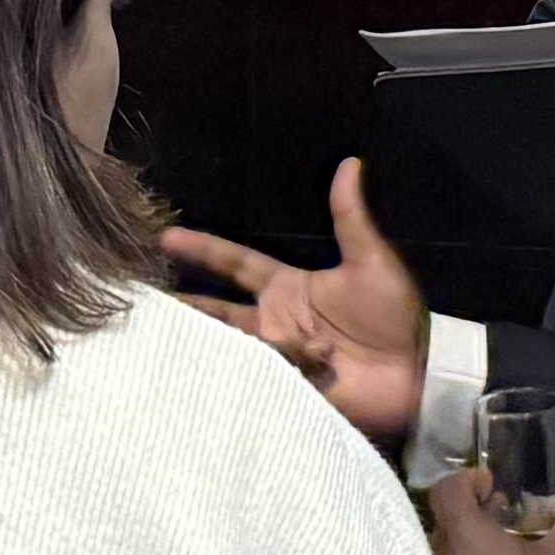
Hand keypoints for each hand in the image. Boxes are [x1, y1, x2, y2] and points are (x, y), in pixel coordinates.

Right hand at [162, 157, 426, 441]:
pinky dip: (222, 381)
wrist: (418, 375)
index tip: (164, 237)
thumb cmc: (395, 317)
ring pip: (223, 347)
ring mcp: (274, 359)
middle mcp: (272, 322)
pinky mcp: (283, 391)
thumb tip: (351, 162)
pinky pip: (246, 384)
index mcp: (288, 288)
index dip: (202, 250)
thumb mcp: (371, 261)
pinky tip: (186, 378)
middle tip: (136, 295)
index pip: (234, 264)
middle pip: (215, 310)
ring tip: (148, 338)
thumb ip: (351, 217)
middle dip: (180, 303)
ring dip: (194, 342)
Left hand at [425, 468, 554, 554]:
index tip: (492, 484)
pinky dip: (464, 551)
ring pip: (443, 538)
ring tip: (498, 533)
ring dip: (466, 529)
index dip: (466, 480)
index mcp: (466, 534)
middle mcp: (444, 551)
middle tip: (497, 505)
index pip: (446, 490)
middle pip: (442, 513)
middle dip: (467, 503)